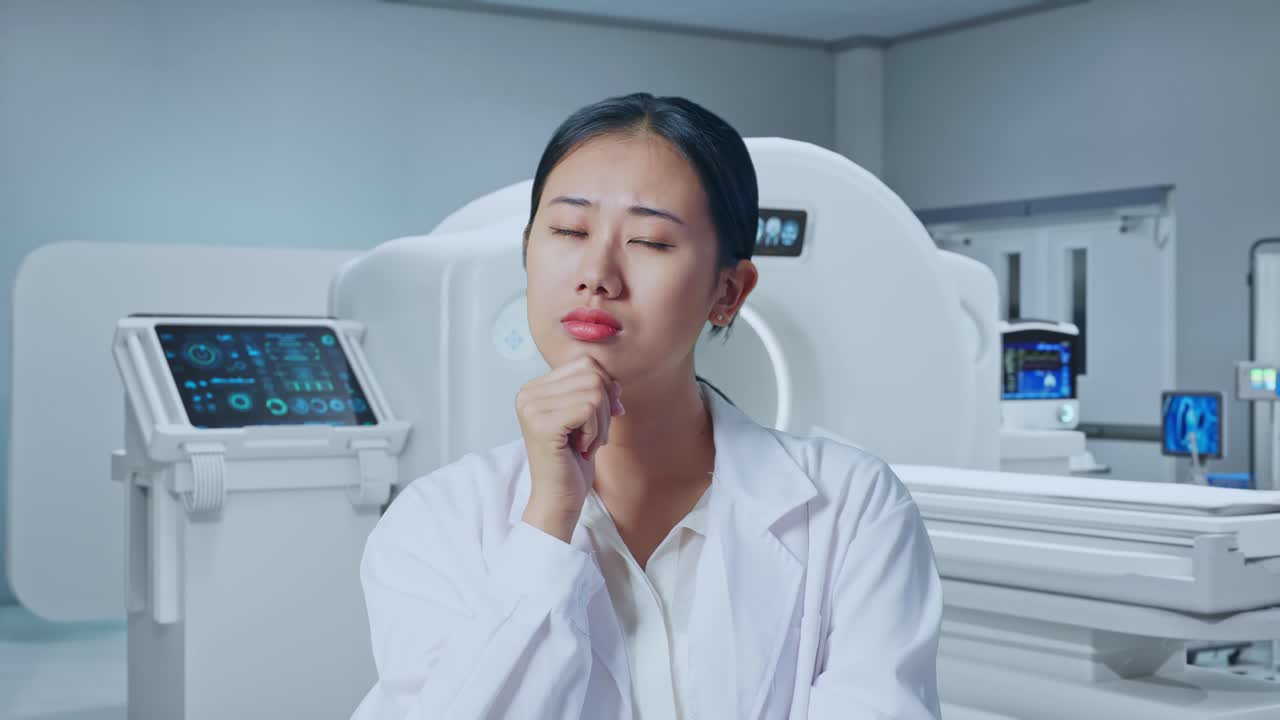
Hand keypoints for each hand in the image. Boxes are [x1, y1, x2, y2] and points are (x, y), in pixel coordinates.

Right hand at [515, 357, 624, 541]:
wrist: (558, 499)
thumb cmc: (572, 461)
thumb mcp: (587, 419)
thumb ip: (596, 393)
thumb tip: (616, 382)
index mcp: (535, 388)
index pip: (585, 363)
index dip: (604, 389)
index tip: (601, 419)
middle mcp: (528, 393)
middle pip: (592, 374)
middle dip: (605, 406)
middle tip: (592, 435)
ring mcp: (532, 407)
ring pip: (595, 391)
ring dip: (601, 423)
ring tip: (586, 443)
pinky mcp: (542, 423)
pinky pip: (590, 409)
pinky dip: (595, 431)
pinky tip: (581, 448)